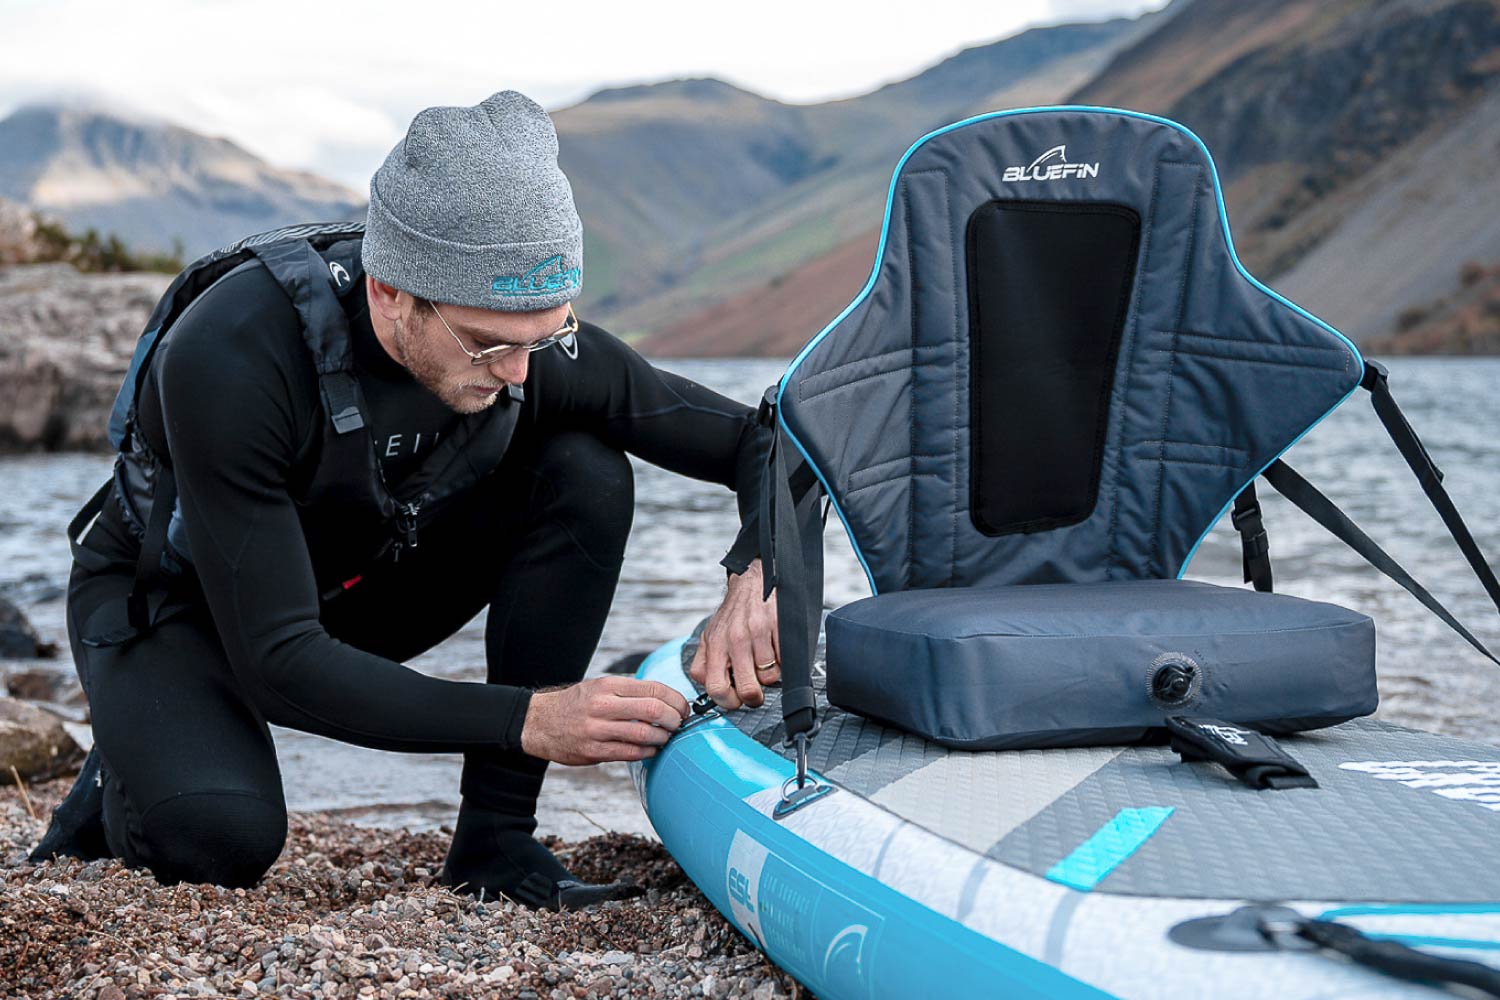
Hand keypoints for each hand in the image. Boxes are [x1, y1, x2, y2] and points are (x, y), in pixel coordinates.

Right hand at [520, 675, 689, 764]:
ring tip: (666, 738)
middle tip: (679, 724)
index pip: (654, 689)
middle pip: (653, 710)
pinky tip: (651, 749)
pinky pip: (630, 753)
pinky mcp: (593, 751)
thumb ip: (630, 692)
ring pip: (644, 734)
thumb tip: (667, 700)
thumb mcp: (600, 687)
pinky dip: (648, 752)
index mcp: (608, 685)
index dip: (676, 700)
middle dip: (674, 719)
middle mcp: (603, 705)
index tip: (683, 708)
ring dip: (663, 738)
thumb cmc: (577, 704)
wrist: (539, 722)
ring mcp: (597, 729)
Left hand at [689, 559, 779, 709]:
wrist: (753, 581)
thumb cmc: (734, 614)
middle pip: (747, 690)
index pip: (716, 688)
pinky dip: (782, 659)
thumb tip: (708, 692)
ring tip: (765, 660)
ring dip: (771, 673)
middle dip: (754, 697)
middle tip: (757, 691)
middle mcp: (734, 639)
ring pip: (770, 677)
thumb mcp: (710, 636)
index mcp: (715, 645)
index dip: (728, 702)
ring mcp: (757, 632)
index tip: (736, 700)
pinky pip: (785, 660)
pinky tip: (774, 647)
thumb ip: (704, 664)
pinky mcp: (777, 626)